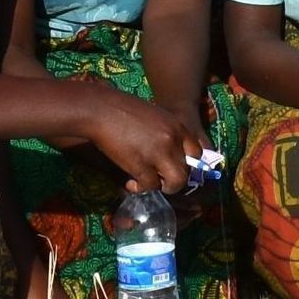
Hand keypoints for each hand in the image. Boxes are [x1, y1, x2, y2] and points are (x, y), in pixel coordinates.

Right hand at [77, 88, 202, 194]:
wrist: (101, 110)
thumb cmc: (123, 110)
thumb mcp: (154, 117)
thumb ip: (165, 133)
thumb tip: (169, 156)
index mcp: (177, 126)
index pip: (197, 152)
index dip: (187, 164)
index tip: (175, 168)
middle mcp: (172, 140)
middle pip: (187, 171)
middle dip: (174, 179)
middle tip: (160, 178)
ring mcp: (158, 154)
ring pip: (175, 183)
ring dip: (162, 186)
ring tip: (147, 182)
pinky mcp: (141, 166)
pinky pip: (150, 186)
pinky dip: (140, 188)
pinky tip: (130, 182)